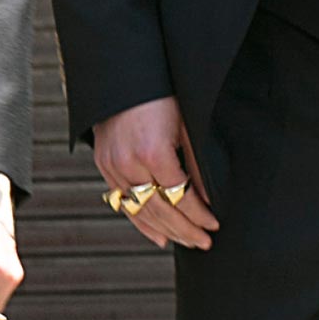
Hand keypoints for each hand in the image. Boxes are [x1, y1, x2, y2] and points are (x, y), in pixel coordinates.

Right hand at [92, 97, 216, 251]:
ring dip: (166, 230)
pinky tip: (159, 236)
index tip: (214, 225)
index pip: (180, 196)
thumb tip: (210, 197)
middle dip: (186, 229)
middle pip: (160, 210)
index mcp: (153, 152)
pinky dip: (141, 221)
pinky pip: (123, 202)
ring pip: (140, 211)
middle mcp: (128, 164)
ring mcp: (112, 166)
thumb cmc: (160, 94)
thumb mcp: (186, 125)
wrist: (124, 76)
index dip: (199, 215)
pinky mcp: (104, 166)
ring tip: (187, 242)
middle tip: (205, 243)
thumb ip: (196, 164)